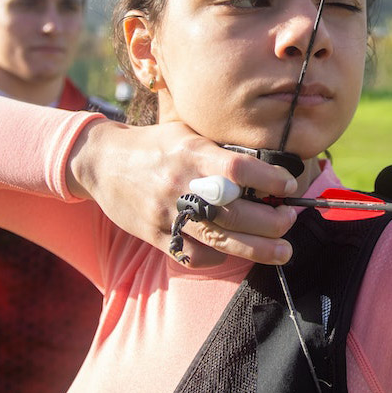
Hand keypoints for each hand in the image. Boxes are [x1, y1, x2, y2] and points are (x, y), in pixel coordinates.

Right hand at [67, 119, 300, 266]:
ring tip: (282, 251)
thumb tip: (265, 164)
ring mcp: (167, 214)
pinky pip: (193, 255)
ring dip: (257, 249)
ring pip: (219, 240)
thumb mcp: (187, 134)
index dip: (269, 180)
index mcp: (191, 154)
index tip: (289, 186)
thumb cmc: (154, 145)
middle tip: (290, 222)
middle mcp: (180, 185)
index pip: (238, 170)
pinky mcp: (156, 236)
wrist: (101, 162)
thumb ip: (220, 149)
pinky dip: (217, 258)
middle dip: (271, 222)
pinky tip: (233, 253)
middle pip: (234, 212)